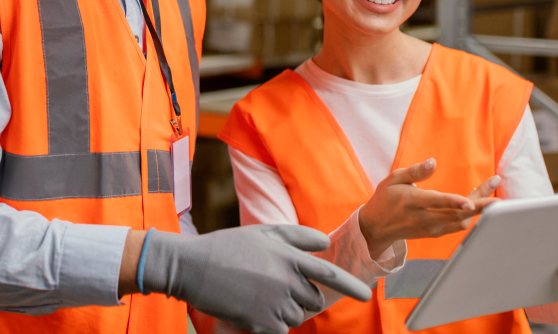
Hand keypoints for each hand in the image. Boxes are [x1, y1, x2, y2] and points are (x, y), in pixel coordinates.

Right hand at [142, 225, 371, 333]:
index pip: (331, 274)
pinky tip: (251, 309)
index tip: (365, 294)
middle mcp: (287, 280)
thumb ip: (297, 236)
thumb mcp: (262, 233)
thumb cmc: (227, 247)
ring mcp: (275, 303)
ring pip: (297, 316)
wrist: (192, 267)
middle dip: (303, 298)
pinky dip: (270, 324)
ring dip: (284, 311)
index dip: (351, 286)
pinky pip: (280, 330)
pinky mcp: (261, 322)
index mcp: (290, 257)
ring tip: (257, 295)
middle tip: (276, 289)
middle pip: (313, 300)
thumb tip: (325, 243)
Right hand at [357, 159, 499, 258]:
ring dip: (479, 209)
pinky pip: (459, 225)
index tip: (471, 200)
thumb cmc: (385, 199)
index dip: (454, 202)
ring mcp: (431, 228)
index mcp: (412, 202)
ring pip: (461, 221)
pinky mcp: (436, 233)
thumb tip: (433, 162)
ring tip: (493, 193)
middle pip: (456, 213)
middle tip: (496, 190)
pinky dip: (472, 215)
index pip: (437, 202)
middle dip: (479, 203)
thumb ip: (414, 171)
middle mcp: (424, 218)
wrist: (376, 228)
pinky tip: (481, 202)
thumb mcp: (393, 179)